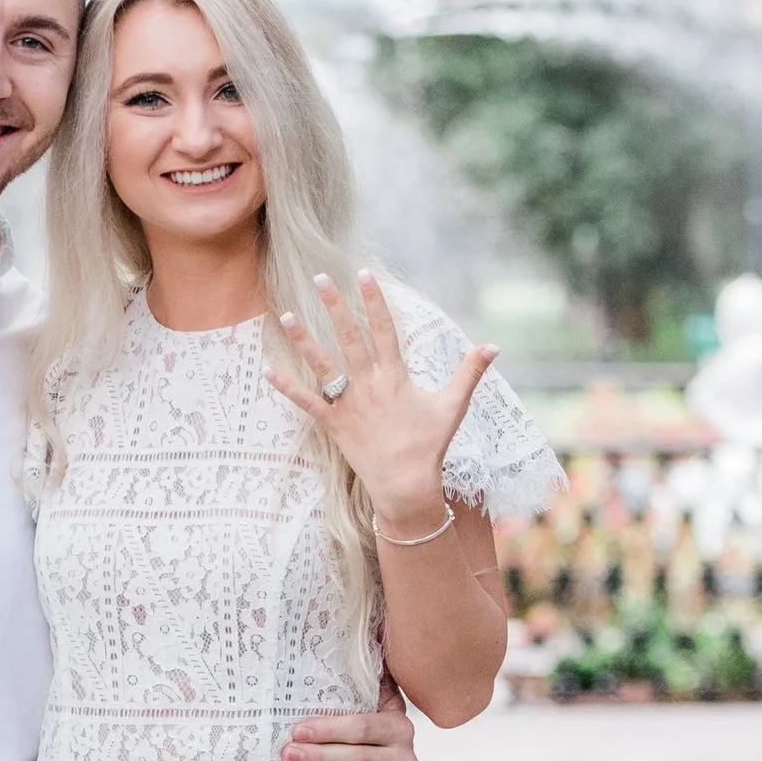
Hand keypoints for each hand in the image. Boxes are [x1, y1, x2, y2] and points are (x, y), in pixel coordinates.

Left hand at [267, 271, 496, 538]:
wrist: (406, 484)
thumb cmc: (430, 445)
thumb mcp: (453, 406)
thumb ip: (470, 372)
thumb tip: (494, 346)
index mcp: (395, 377)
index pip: (384, 330)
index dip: (374, 301)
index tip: (364, 276)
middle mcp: (369, 385)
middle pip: (349, 338)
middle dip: (335, 306)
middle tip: (320, 278)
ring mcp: (349, 404)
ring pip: (323, 365)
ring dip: (304, 339)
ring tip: (286, 315)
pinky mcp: (334, 424)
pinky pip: (307, 402)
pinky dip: (287, 387)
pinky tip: (267, 371)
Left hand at [281, 674, 418, 760]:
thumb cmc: (363, 731)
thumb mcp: (368, 704)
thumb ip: (366, 680)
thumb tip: (371, 629)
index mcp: (398, 725)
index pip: (362, 726)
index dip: (329, 729)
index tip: (297, 730)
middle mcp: (406, 755)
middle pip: (360, 757)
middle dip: (321, 756)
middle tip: (288, 755)